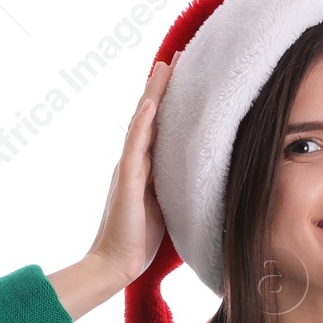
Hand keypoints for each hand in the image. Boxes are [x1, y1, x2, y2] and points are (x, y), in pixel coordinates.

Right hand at [87, 52, 177, 287]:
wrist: (116, 264)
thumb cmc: (141, 242)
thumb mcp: (168, 208)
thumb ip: (179, 190)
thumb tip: (206, 182)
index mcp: (144, 169)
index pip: (159, 128)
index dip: (169, 103)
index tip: (184, 77)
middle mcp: (134, 163)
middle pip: (149, 117)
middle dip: (162, 87)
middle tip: (175, 57)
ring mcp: (128, 169)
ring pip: (141, 123)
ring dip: (153, 94)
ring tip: (164, 66)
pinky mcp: (126, 182)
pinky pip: (134, 147)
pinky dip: (142, 124)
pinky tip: (151, 104)